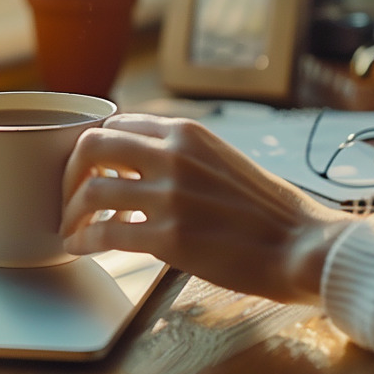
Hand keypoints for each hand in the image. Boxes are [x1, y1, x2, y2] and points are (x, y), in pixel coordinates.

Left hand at [60, 114, 352, 304]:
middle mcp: (173, 155)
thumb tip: (145, 166)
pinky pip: (105, 233)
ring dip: (71, 212)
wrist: (304, 245)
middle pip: (91, 147)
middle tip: (68, 196)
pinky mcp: (169, 236)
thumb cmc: (271, 212)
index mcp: (187, 133)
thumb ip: (183, 157)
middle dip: (69, 172)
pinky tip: (80, 249)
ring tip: (70, 229)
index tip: (89, 171)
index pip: (116, 124)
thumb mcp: (223, 160)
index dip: (94, 150)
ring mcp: (169, 195)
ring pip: (91, 191)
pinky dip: (83, 240)